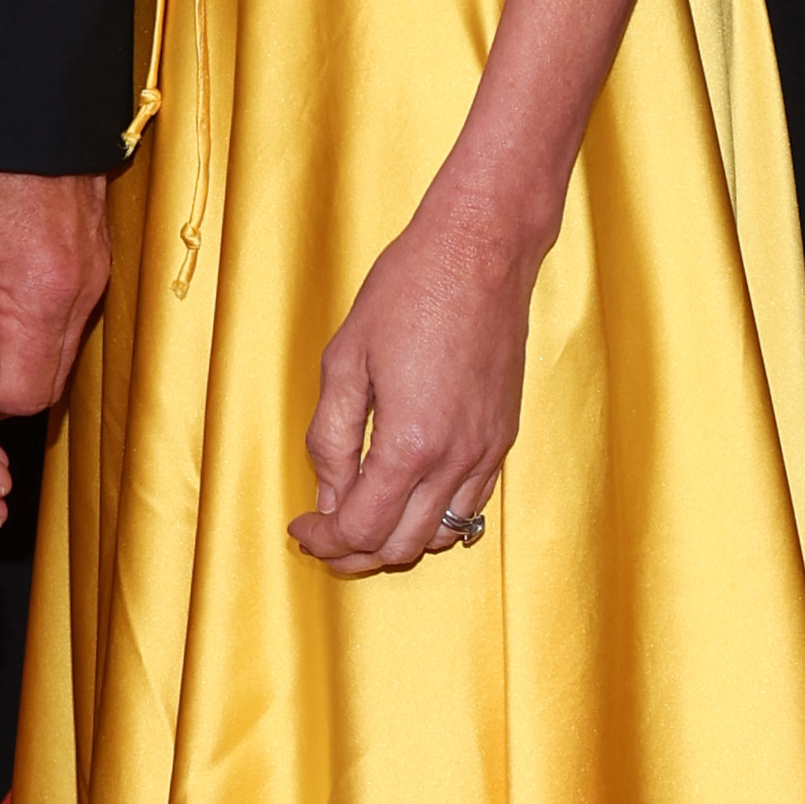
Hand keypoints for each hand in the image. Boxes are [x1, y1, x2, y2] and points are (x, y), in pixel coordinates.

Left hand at [0, 161, 109, 528]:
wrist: (22, 86)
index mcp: (41, 290)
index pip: (15, 397)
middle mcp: (80, 289)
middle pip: (40, 386)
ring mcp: (91, 271)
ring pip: (51, 353)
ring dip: (6, 348)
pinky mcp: (91, 254)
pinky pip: (60, 316)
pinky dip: (24, 316)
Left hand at [288, 192, 538, 574]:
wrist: (480, 252)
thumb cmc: (409, 291)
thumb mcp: (344, 358)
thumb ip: (330, 436)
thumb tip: (327, 494)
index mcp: (410, 443)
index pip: (363, 527)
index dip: (325, 538)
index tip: (300, 527)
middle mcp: (455, 460)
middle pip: (401, 545)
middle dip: (355, 551)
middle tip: (322, 531)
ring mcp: (487, 452)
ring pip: (441, 535)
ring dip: (396, 539)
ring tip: (360, 515)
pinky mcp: (504, 438)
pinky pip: (471, 506)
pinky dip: (436, 518)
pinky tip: (409, 497)